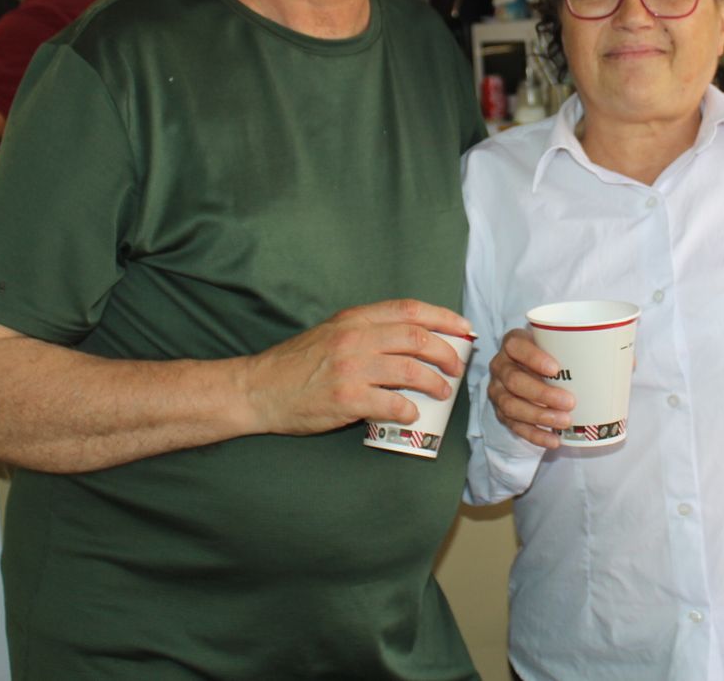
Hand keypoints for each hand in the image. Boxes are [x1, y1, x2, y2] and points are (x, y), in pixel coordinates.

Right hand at [242, 299, 473, 435]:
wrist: (259, 389)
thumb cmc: (298, 363)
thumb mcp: (333, 332)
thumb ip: (368, 330)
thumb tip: (414, 338)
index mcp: (355, 319)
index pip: (410, 310)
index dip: (444, 318)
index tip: (464, 329)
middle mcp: (355, 338)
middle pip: (417, 339)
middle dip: (446, 353)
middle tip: (456, 367)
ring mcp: (351, 369)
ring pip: (410, 372)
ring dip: (435, 383)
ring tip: (442, 392)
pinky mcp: (346, 399)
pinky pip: (391, 405)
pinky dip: (409, 410)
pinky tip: (412, 415)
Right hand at [486, 328, 574, 449]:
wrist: (530, 370)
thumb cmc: (550, 355)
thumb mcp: (558, 346)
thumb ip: (579, 350)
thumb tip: (620, 364)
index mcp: (513, 343)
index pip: (516, 346)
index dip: (533, 357)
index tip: (556, 369)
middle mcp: (501, 366)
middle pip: (514, 380)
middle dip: (542, 393)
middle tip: (569, 401)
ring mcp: (498, 390)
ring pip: (511, 405)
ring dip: (539, 415)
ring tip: (564, 421)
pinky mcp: (501, 412)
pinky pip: (514, 426)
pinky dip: (535, 435)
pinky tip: (554, 440)